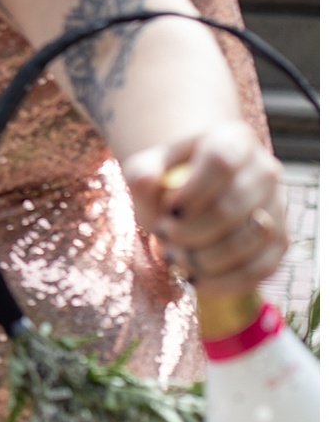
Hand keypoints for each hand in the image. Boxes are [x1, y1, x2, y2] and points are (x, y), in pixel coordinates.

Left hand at [123, 120, 287, 297]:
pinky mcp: (279, 242)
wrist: (191, 194)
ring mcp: (277, 206)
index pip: (221, 162)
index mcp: (233, 140)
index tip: (168, 211)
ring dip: (205, 257)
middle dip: (191, 231)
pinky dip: (226, 281)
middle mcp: (264, 170)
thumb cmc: (167, 178)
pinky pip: (260, 269)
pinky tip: (195, 280)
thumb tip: (147, 180)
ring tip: (173, 256)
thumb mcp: (147, 168)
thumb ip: (141, 172)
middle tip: (162, 236)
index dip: (195, 190)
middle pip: (233, 207)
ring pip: (250, 241)